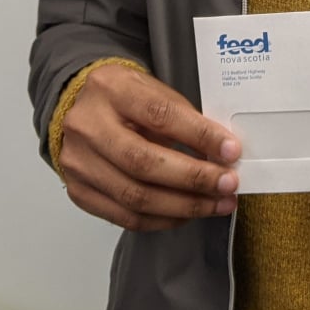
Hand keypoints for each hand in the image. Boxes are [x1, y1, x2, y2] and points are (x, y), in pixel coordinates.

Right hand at [59, 66, 239, 230]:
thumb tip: (221, 152)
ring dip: (184, 206)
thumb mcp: (152, 90)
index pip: (159, 115)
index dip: (199, 136)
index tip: (231, 150)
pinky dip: (162, 219)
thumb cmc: (124, 99)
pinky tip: (186, 213)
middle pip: (143, 162)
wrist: (78, 107)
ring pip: (135, 197)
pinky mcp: (79, 191)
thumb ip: (183, 118)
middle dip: (194, 178)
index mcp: (111, 89)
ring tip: (217, 204)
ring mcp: (79, 163)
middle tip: (228, 184)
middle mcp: (88, 127)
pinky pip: (125, 217)